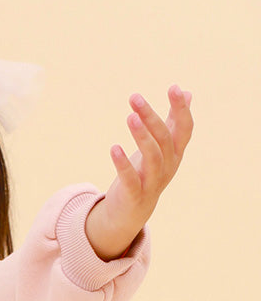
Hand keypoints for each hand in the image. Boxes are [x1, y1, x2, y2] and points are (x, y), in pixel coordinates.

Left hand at [84, 86, 193, 259]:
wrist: (131, 212)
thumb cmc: (146, 173)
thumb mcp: (161, 147)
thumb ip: (173, 121)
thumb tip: (187, 93)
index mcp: (175, 153)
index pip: (184, 128)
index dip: (181, 109)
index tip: (173, 87)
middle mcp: (168, 166)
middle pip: (165, 139)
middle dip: (151, 117)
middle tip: (135, 98)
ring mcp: (153, 181)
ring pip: (152, 157)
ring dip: (141, 136)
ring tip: (129, 117)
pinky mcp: (134, 195)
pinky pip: (131, 178)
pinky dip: (122, 164)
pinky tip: (113, 148)